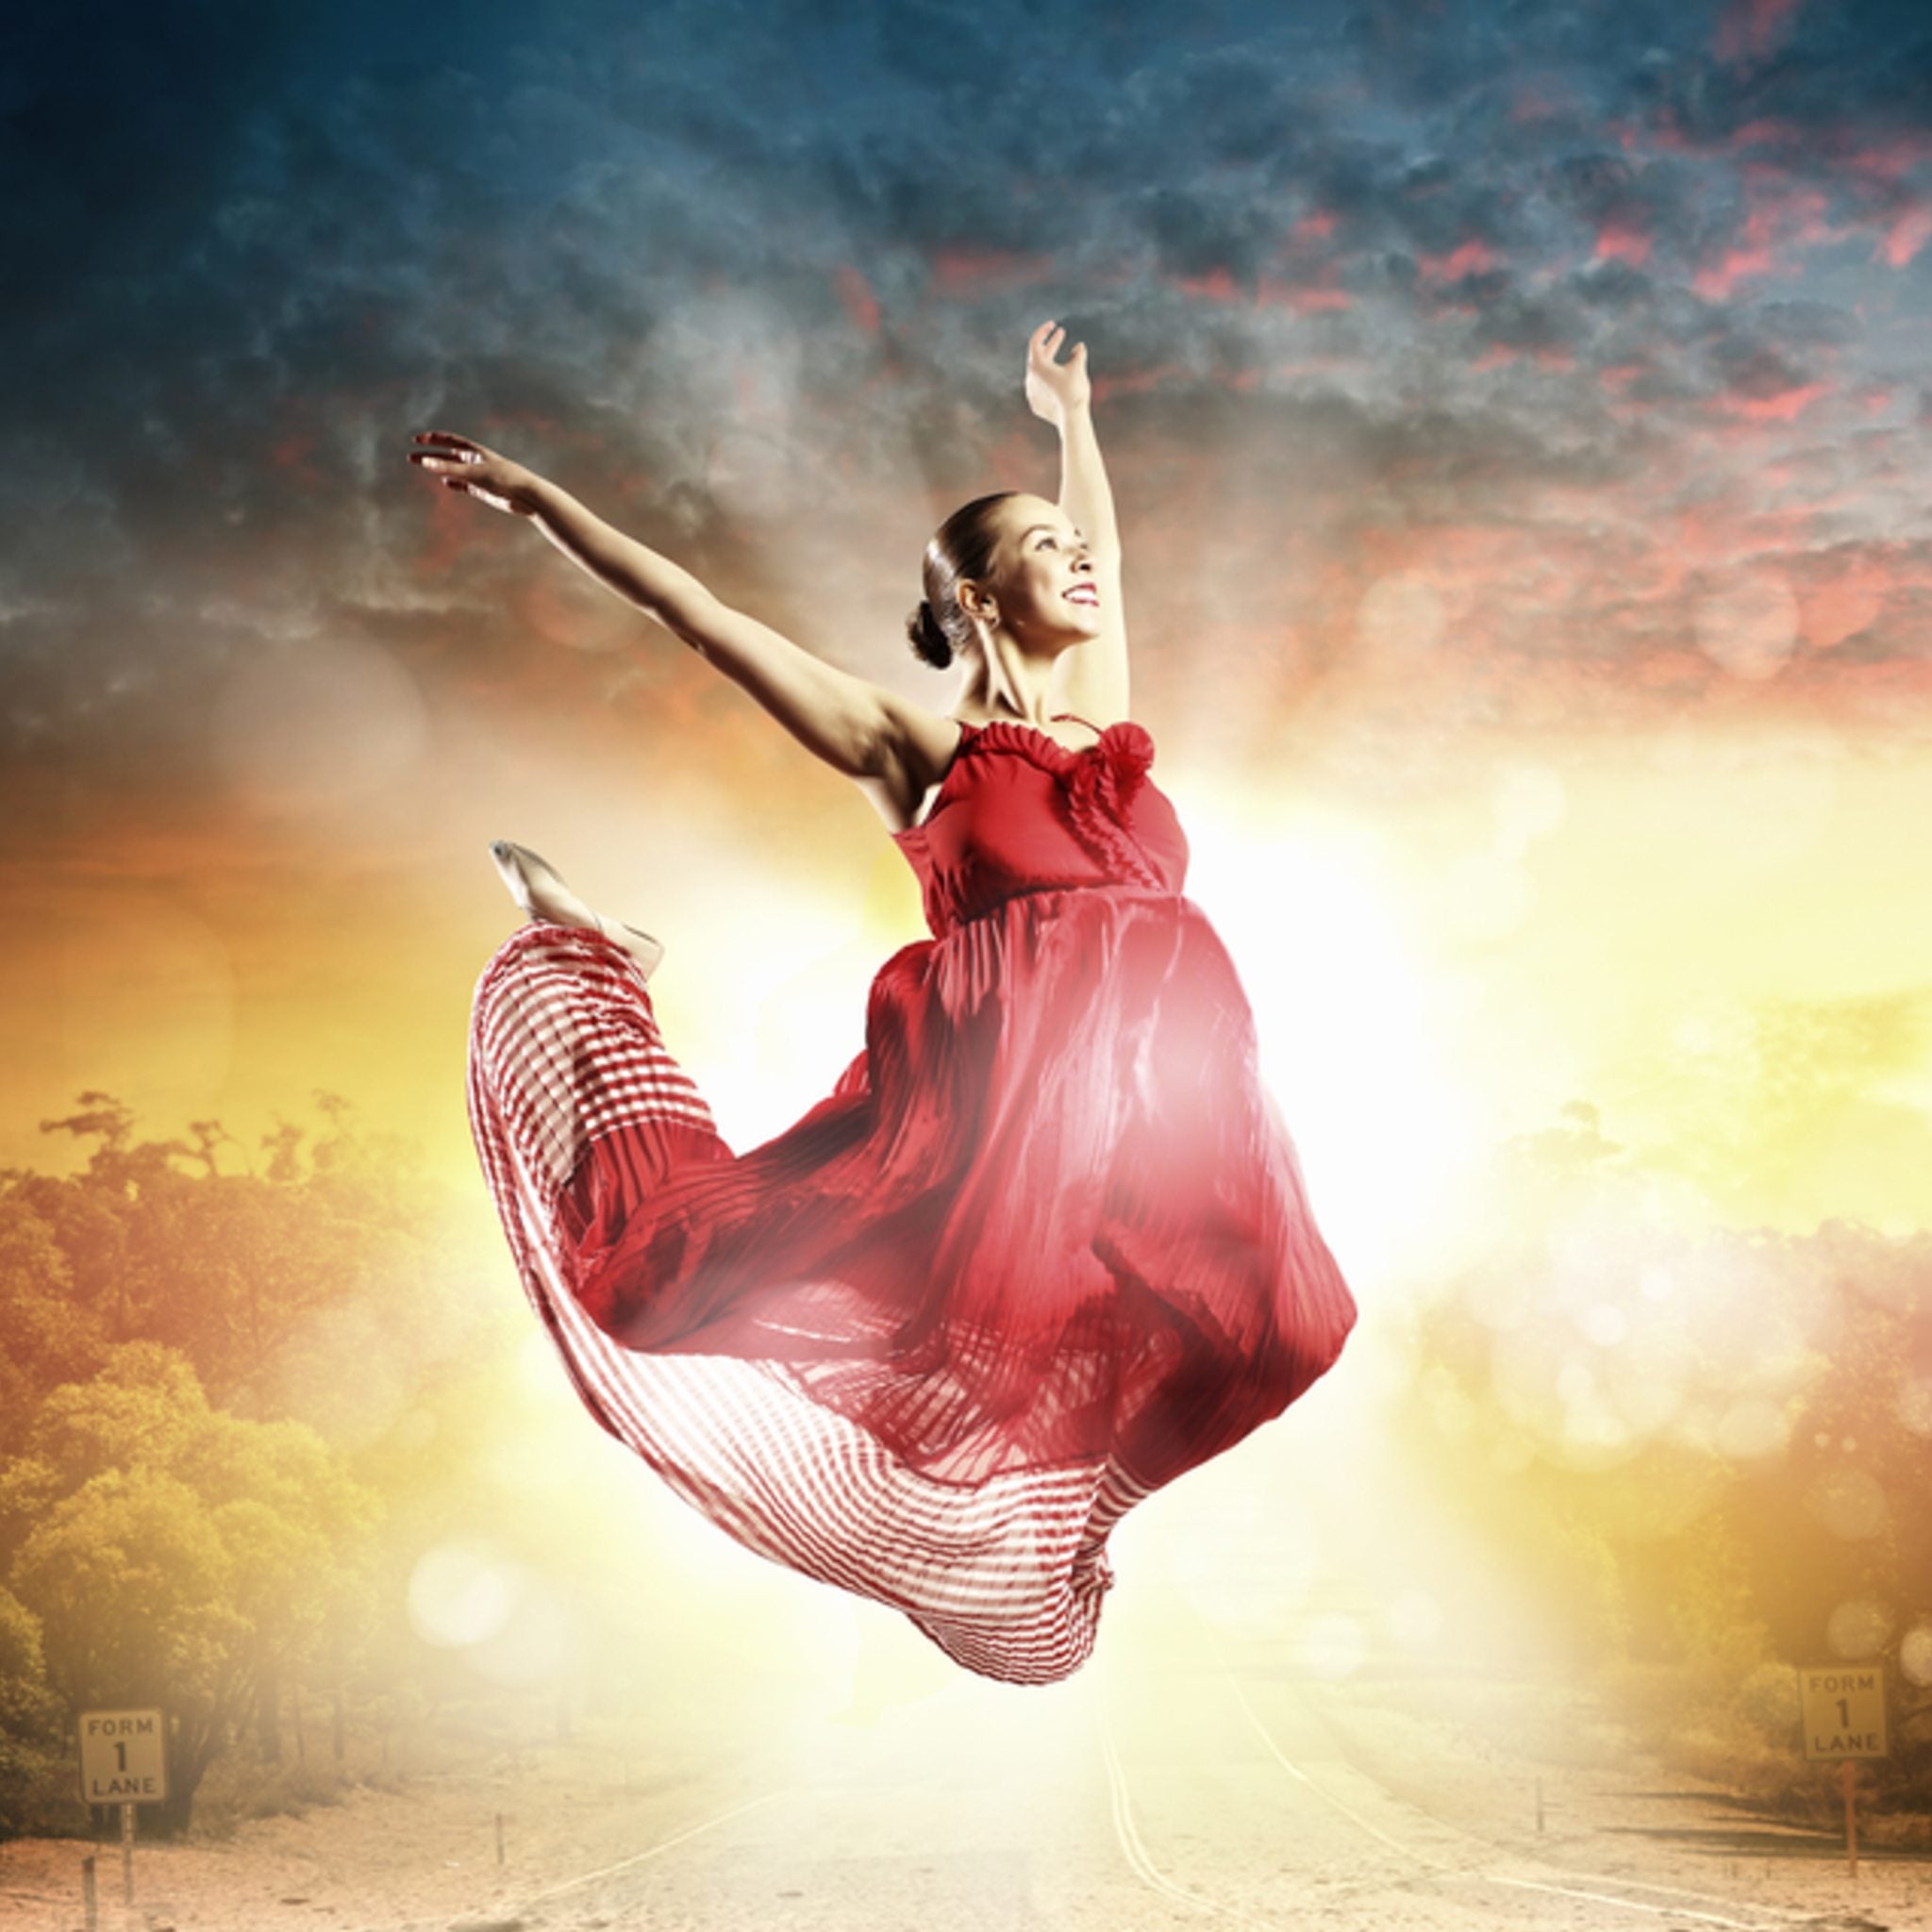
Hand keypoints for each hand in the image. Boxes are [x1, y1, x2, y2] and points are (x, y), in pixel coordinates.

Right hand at [407, 432, 543, 514]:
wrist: (527, 496)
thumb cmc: (505, 479)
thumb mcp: (474, 472)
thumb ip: (449, 469)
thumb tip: (426, 463)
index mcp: (475, 451)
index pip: (449, 440)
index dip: (432, 439)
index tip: (416, 440)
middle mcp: (476, 461)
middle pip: (447, 456)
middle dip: (430, 456)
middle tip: (411, 457)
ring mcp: (479, 476)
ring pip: (454, 470)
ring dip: (439, 469)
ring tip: (424, 467)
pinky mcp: (483, 490)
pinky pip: (464, 485)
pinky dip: (454, 483)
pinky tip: (446, 483)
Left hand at [1024, 320, 1089, 426]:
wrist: (1071, 419)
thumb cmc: (1074, 390)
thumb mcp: (1078, 368)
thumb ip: (1078, 354)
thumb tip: (1079, 347)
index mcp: (1036, 366)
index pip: (1036, 341)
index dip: (1044, 330)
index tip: (1053, 324)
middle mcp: (1030, 378)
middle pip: (1038, 355)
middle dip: (1051, 343)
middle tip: (1061, 333)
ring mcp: (1031, 392)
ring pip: (1040, 372)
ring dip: (1051, 363)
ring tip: (1066, 359)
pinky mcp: (1035, 404)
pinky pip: (1041, 388)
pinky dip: (1050, 380)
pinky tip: (1059, 379)